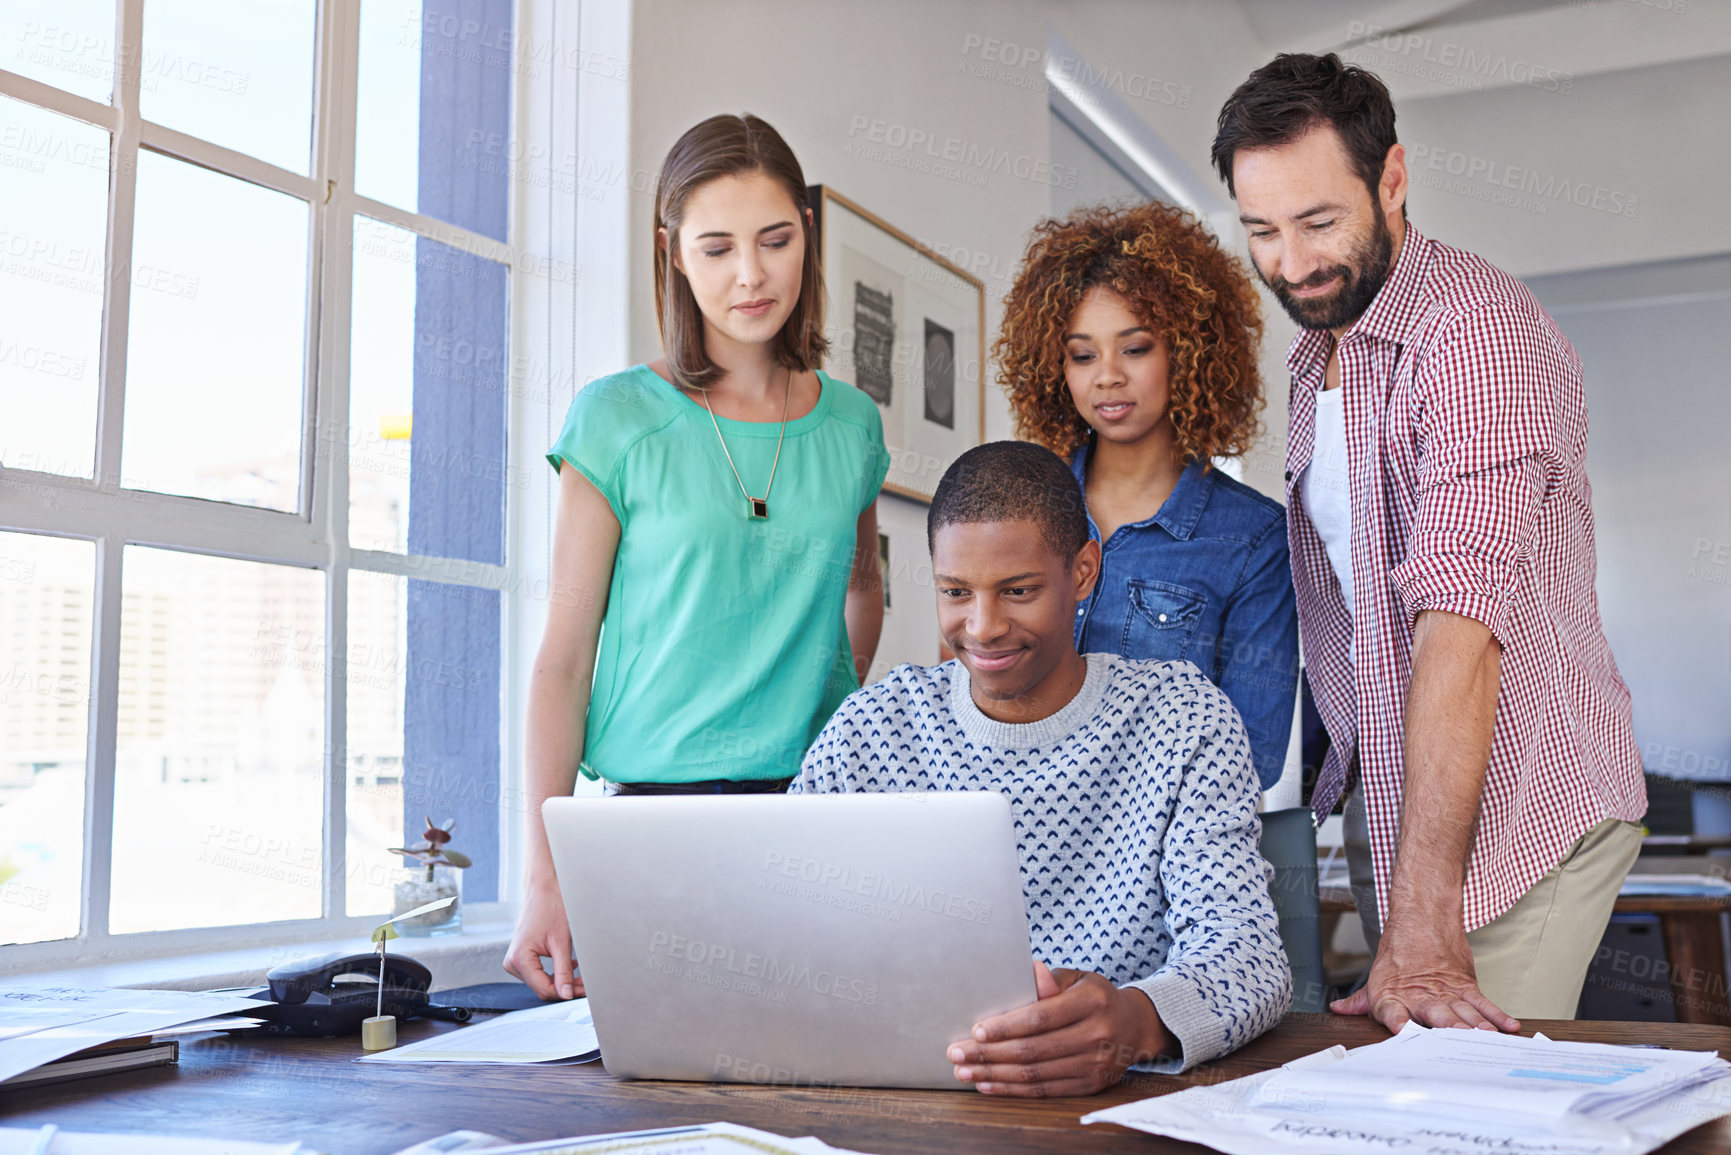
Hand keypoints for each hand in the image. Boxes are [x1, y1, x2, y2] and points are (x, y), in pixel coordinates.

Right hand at [503, 877, 583, 999]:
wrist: (543, 890)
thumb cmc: (550, 908)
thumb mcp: (561, 943)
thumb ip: (564, 972)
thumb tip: (567, 995)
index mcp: (519, 959)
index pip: (543, 989)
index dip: (566, 993)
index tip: (583, 991)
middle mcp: (512, 962)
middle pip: (542, 987)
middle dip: (565, 987)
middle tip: (586, 984)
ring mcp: (515, 960)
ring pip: (541, 981)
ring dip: (561, 980)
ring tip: (581, 976)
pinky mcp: (521, 957)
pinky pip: (538, 973)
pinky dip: (555, 973)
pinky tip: (570, 967)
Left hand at [946, 961, 1173, 1096]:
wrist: (1135, 1027)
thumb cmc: (1095, 997)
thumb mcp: (1078, 979)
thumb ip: (1051, 980)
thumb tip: (1031, 970)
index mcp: (1092, 1001)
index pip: (1041, 1017)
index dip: (1007, 1026)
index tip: (976, 1030)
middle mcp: (1097, 1034)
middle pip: (1034, 1049)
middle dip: (989, 1054)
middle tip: (956, 1052)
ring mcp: (1095, 1064)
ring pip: (1036, 1073)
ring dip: (995, 1074)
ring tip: (965, 1071)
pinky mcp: (1090, 1085)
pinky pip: (1045, 1090)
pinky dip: (1013, 1089)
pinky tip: (989, 1084)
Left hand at [1330, 918, 1518, 1033]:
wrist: (1422, 917)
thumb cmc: (1398, 952)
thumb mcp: (1376, 978)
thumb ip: (1359, 1001)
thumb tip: (1338, 1011)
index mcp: (1392, 995)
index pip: (1391, 1012)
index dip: (1396, 1022)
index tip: (1402, 1031)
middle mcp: (1420, 995)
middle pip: (1435, 1013)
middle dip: (1447, 1028)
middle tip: (1459, 1040)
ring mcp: (1446, 990)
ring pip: (1463, 1010)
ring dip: (1476, 1025)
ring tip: (1487, 1037)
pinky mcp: (1465, 984)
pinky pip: (1482, 1002)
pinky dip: (1496, 1014)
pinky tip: (1507, 1026)